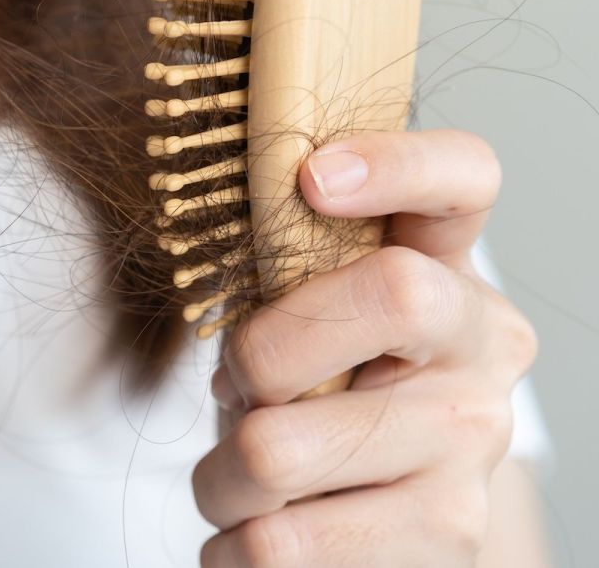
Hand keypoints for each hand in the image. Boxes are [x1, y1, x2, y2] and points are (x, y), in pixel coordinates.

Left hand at [193, 130, 537, 566]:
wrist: (374, 514)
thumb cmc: (314, 388)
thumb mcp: (297, 311)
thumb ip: (275, 268)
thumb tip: (211, 235)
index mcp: (442, 263)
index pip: (464, 178)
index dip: (397, 162)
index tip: (311, 177)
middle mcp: (479, 344)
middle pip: (388, 296)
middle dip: (262, 351)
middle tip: (236, 391)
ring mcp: (475, 442)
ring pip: (283, 446)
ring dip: (222, 473)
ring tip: (234, 478)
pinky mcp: (449, 533)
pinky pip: (282, 543)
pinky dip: (233, 546)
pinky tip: (250, 533)